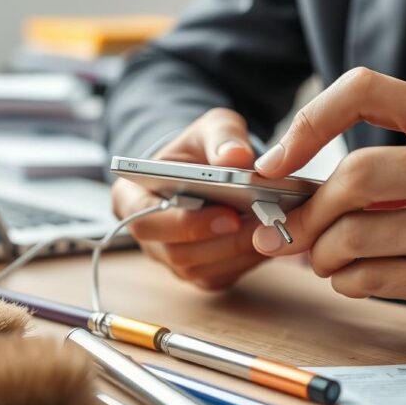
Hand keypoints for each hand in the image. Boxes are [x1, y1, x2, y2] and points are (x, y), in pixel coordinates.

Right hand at [111, 108, 266, 289]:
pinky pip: (224, 275)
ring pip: (202, 270)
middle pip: (176, 252)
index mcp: (132, 198)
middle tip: (259, 222)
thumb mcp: (211, 129)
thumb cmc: (203, 148)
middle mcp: (150, 236)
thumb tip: (236, 157)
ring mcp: (174, 259)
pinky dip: (249, 259)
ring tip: (273, 227)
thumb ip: (222, 137)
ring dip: (240, 251)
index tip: (227, 212)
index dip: (183, 222)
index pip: (143, 219)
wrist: (213, 170)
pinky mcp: (202, 272)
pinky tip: (272, 236)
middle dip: (220, 240)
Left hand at [251, 68, 405, 332]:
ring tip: (324, 257)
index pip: (365, 91)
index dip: (306, 122)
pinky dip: (347, 282)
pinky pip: (374, 280)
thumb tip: (294, 188)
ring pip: (356, 237)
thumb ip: (392, 158)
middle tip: (289, 230)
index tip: (274, 160)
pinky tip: (354, 278)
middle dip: (308, 211)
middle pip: (354, 176)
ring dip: (321, 254)